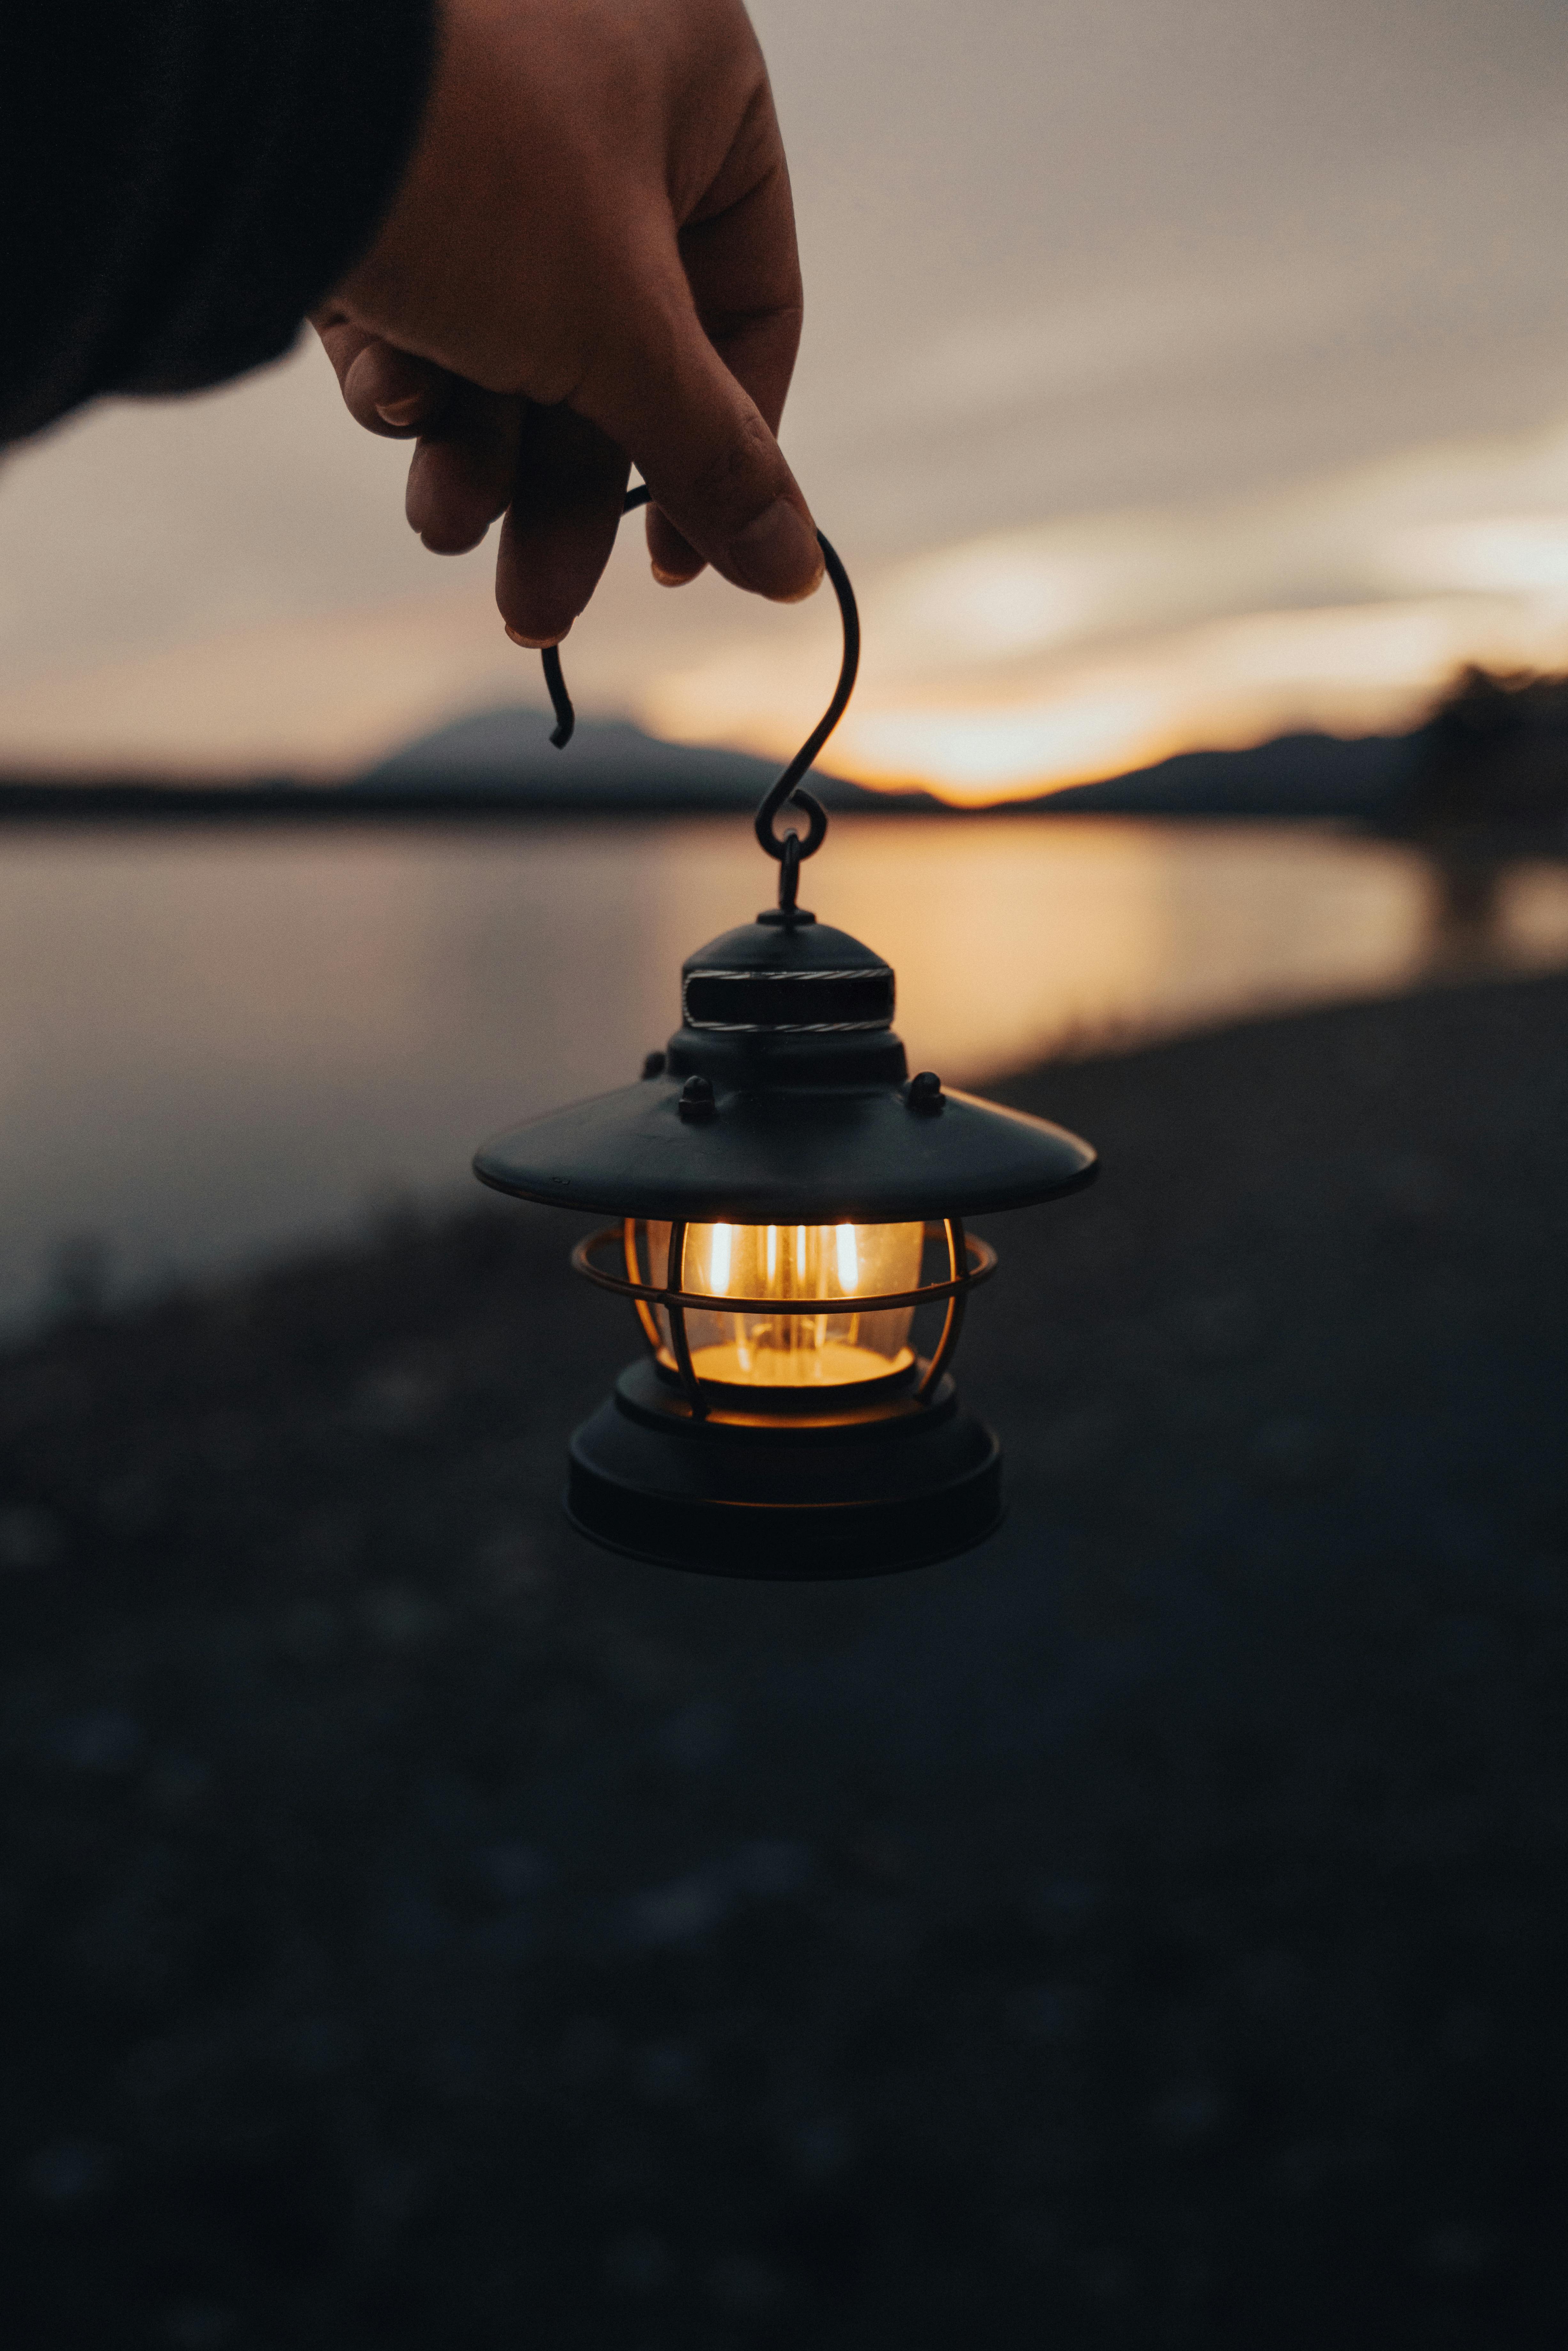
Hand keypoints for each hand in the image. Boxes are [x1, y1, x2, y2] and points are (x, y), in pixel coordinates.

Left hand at [313, 0, 818, 646]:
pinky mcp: (373, 173)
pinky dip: (407, 374)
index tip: (670, 561)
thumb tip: (790, 570)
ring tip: (442, 524)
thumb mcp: (623, 334)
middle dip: (564, 493)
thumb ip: (712, 456)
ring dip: (479, 459)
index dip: (720, 452)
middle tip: (537, 609)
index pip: (749, 308)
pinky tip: (382, 393)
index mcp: (700, 85)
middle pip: (618, 349)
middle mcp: (597, 93)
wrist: (256, 91)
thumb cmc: (485, 169)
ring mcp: (482, 130)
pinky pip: (424, 302)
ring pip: (514, 341)